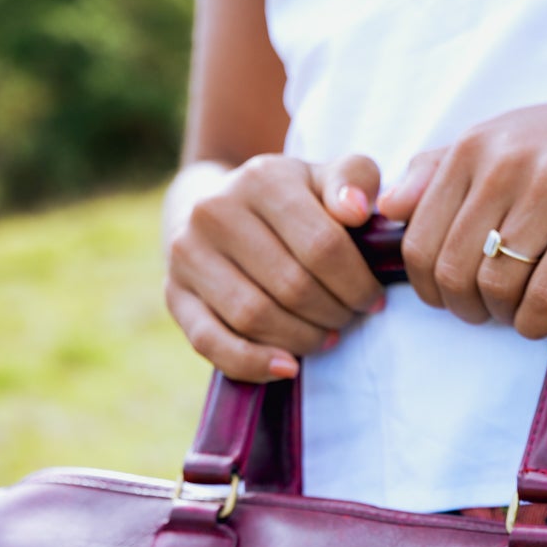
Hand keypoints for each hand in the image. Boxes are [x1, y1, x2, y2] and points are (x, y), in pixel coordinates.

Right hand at [165, 151, 386, 379]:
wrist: (217, 209)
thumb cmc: (289, 202)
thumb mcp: (324, 179)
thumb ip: (354, 180)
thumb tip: (358, 210)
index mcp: (262, 178)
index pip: (323, 245)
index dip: (357, 283)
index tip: (372, 299)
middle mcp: (215, 210)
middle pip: (291, 286)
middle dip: (333, 313)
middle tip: (349, 318)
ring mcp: (188, 254)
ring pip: (255, 317)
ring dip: (302, 339)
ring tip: (325, 337)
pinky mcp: (175, 295)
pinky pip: (213, 342)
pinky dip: (254, 363)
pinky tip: (288, 368)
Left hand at [377, 59, 546, 337]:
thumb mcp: (505, 136)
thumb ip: (440, 169)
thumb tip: (387, 209)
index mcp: (473, 148)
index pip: (417, 241)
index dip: (428, 287)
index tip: (453, 296)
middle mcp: (504, 165)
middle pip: (451, 271)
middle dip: (463, 309)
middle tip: (488, 312)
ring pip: (495, 287)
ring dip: (503, 317)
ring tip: (520, 311)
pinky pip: (544, 294)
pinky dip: (536, 321)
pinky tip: (545, 317)